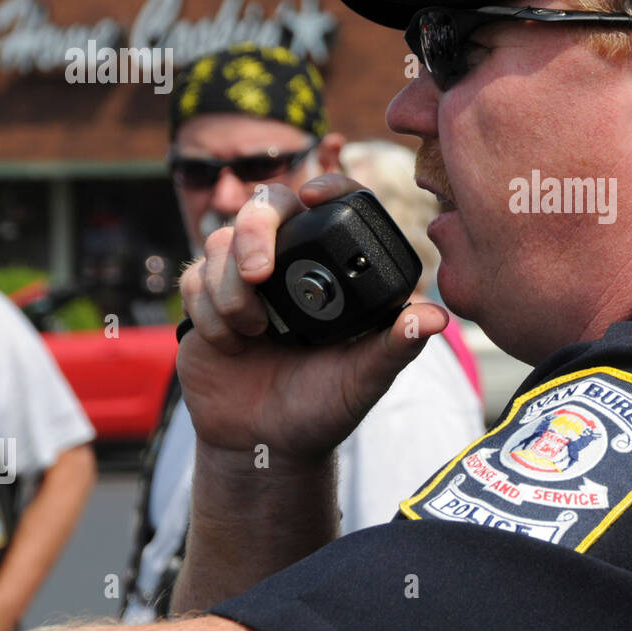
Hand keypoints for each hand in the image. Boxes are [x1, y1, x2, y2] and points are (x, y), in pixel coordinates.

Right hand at [177, 174, 448, 461]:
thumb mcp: (366, 378)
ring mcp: (246, 279)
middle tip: (259, 273)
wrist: (265, 445)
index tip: (315, 196)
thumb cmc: (324, 408)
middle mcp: (292, 266)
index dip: (327, 185)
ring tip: (254, 331)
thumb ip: (397, 346)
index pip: (334, 206)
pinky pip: (194, 277)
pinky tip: (231, 343)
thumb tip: (437, 317)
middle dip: (256, 231)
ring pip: (223, 240)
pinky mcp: (207, 299)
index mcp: (335, 273)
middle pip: (268, 206)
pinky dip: (209, 310)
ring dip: (230, 286)